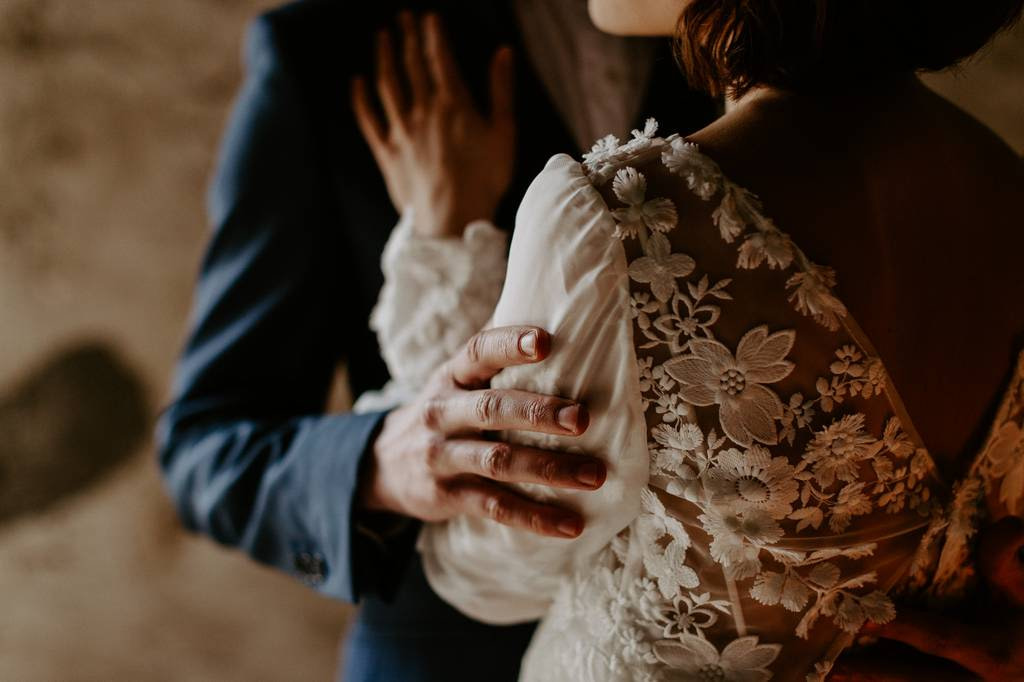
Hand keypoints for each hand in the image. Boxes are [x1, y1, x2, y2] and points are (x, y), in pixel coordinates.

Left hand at [352, 12, 515, 237]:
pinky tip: (357, 82)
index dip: (433, 34)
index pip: (440, 57)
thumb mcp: (504, 132)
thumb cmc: (485, 179)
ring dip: (383, 56)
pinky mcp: (387, 152)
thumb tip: (504, 53)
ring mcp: (402, 130)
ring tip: (381, 36)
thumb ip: (501, 90)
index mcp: (454, 103)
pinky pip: (368, 119)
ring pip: (387, 84)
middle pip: (411, 64)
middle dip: (407, 36)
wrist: (453, 217)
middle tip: (403, 16)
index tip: (429, 17)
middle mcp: (423, 110)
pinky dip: (361, 98)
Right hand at [360, 326, 604, 538]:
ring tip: (594, 475)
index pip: (478, 352)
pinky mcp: (446, 495)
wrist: (380, 464)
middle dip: (539, 413)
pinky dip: (535, 518)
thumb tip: (563, 327)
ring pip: (497, 462)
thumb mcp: (456, 382)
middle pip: (491, 410)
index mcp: (451, 376)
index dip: (509, 345)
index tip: (545, 341)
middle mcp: (442, 412)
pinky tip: (572, 525)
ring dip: (549, 469)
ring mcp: (442, 456)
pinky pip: (495, 507)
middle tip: (584, 419)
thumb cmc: (443, 412)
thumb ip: (494, 363)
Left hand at [832, 516, 1023, 680]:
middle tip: (831, 670)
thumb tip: (1007, 523)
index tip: (862, 618)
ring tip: (831, 679)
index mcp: (993, 653)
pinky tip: (858, 680)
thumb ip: (1004, 556)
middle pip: (918, 681)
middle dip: (874, 674)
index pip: (940, 639)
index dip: (902, 628)